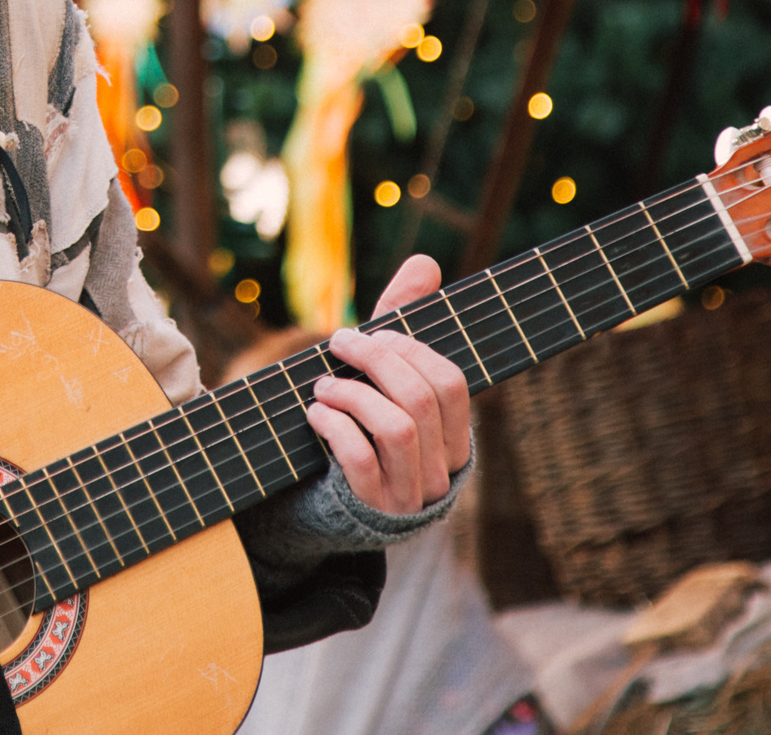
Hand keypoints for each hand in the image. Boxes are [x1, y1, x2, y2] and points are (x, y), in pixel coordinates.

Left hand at [302, 254, 472, 516]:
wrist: (330, 504)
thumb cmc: (364, 428)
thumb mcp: (381, 378)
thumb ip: (401, 323)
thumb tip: (425, 261)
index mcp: (455, 439)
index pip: (452, 383)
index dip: (412, 349)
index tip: (374, 332)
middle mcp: (441, 470)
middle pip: (421, 398)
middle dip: (375, 359)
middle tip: (338, 342)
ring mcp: (409, 495)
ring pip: (397, 429)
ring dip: (352, 394)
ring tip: (321, 384)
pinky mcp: (371, 509)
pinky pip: (361, 460)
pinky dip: (335, 427)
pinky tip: (315, 414)